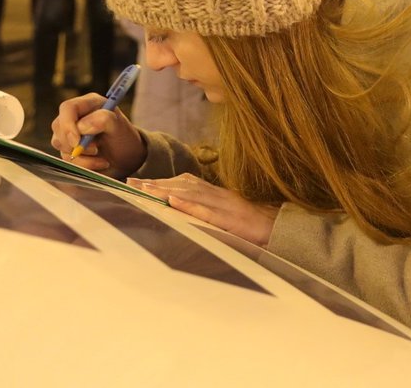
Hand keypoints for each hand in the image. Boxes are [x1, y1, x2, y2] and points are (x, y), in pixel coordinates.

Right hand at [50, 93, 145, 178]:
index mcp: (88, 103)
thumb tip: (81, 127)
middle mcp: (75, 116)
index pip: (68, 108)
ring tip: (102, 156)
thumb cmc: (123, 137)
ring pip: (59, 144)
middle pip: (59, 127)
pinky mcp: (68, 148)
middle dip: (75, 143)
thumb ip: (103, 119)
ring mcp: (69, 132)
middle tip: (96, 149)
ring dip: (81, 156)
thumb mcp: (119, 125)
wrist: (127, 156)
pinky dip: (83, 164)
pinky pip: (66, 159)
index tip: (77, 142)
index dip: (68, 125)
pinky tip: (100, 163)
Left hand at [130, 174, 279, 246]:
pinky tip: (174, 200)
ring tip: (143, 189)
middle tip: (130, 184)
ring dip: (165, 189)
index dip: (159, 181)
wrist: (280, 228)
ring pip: (191, 193)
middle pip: (182, 184)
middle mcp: (217, 194)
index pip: (183, 183)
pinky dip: (190, 204)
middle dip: (155, 183)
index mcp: (215, 193)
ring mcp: (224, 204)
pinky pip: (208, 209)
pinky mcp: (231, 218)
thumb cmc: (251, 225)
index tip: (136, 182)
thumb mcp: (224, 216)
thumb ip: (205, 212)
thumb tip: (179, 212)